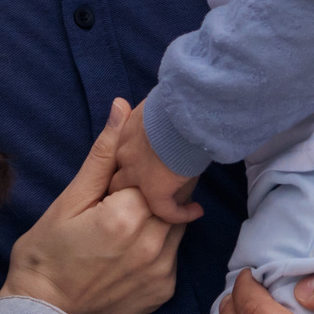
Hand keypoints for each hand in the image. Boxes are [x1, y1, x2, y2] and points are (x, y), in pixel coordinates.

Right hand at [2, 101, 186, 313]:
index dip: (145, 165)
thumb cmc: (46, 258)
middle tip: (129, 192)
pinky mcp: (165, 291)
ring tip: (128, 218)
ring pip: (178, 222)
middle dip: (159, 186)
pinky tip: (131, 247)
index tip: (131, 168)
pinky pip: (174, 253)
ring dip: (163, 213)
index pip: (159, 170)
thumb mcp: (68, 202)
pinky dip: (160, 243)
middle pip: (175, 195)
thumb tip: (122, 109)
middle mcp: (153, 243)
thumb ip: (103, 157)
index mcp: (127, 215)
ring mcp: (162, 270)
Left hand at [104, 97, 202, 224]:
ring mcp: (136, 172)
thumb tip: (169, 116)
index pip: (118, 154)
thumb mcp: (163, 103)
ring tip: (171, 208)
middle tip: (150, 193)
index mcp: (125, 130)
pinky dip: (181, 213)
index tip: (148, 164)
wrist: (186, 106)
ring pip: (136, 198)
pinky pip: (166, 211)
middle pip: (118, 179)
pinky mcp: (154, 189)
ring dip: (152, 204)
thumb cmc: (181, 99)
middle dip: (131, 188)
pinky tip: (195, 211)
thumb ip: (158, 115)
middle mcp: (124, 153)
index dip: (130, 162)